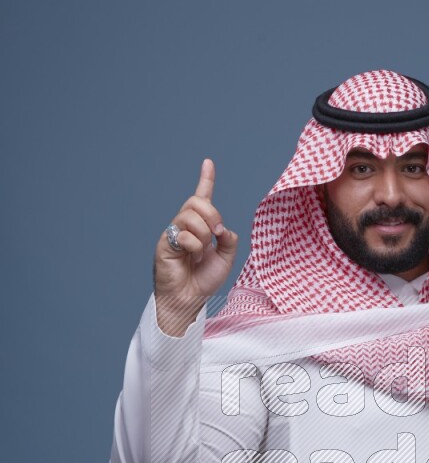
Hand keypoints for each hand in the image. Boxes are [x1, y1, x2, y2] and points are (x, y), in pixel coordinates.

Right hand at [153, 158, 238, 334]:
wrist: (188, 299)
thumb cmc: (203, 280)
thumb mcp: (225, 258)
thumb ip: (228, 240)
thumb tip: (223, 228)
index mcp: (200, 226)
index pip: (201, 197)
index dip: (205, 179)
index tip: (208, 163)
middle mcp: (185, 225)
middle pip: (197, 201)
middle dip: (212, 214)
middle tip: (217, 234)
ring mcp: (174, 232)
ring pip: (191, 215)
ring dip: (204, 233)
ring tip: (203, 251)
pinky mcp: (166, 242)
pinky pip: (184, 233)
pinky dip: (195, 246)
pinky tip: (192, 257)